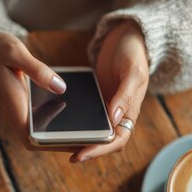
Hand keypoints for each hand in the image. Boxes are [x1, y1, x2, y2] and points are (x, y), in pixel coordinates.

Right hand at [0, 25, 75, 151]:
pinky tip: (72, 112)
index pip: (31, 139)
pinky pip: (37, 120)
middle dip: (61, 143)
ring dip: (58, 134)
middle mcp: (13, 111)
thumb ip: (37, 70)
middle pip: (37, 140)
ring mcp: (16, 109)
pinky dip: (53, 121)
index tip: (75, 145)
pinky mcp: (20, 103)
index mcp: (12, 104)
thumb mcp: (15, 51)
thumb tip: (60, 88)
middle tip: (90, 139)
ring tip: (86, 130)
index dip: (52, 146)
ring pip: (38, 131)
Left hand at [71, 20, 148, 162]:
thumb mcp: (131, 72)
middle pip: (104, 141)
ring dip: (80, 139)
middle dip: (88, 150)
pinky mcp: (96, 98)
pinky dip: (75, 121)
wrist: (128, 36)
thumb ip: (124, 96)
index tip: (80, 155)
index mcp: (130, 111)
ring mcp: (107, 107)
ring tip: (60, 144)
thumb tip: (115, 120)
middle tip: (68, 155)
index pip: (117, 140)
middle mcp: (119, 113)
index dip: (100, 150)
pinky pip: (86, 115)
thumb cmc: (133, 53)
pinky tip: (57, 121)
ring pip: (94, 130)